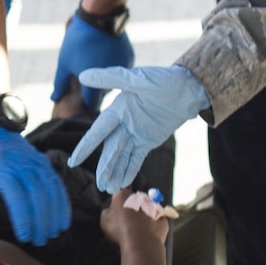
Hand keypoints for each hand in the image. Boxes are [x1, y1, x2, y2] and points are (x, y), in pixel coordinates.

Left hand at [0, 126, 71, 245]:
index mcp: (1, 164)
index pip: (16, 193)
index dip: (22, 217)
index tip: (24, 236)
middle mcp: (22, 162)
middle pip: (37, 193)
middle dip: (40, 220)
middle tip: (39, 241)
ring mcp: (36, 162)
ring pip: (50, 190)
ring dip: (53, 215)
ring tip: (51, 235)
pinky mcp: (45, 164)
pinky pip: (57, 185)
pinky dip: (62, 204)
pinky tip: (62, 222)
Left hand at [51, 9, 133, 105]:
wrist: (99, 17)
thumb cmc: (77, 42)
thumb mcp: (64, 63)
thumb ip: (60, 84)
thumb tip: (54, 99)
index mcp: (95, 86)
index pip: (91, 104)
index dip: (85, 100)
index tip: (81, 93)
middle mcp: (112, 82)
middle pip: (103, 93)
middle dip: (95, 87)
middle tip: (87, 71)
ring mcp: (123, 71)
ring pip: (113, 81)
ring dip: (106, 77)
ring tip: (95, 60)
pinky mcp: (130, 59)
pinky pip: (121, 68)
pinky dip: (114, 65)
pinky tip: (105, 54)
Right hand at [70, 65, 207, 192]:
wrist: (191, 89)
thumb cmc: (165, 80)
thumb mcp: (139, 79)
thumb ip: (111, 78)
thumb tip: (83, 75)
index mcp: (118, 109)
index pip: (98, 132)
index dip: (86, 148)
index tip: (73, 162)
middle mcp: (123, 123)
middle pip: (110, 149)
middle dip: (105, 167)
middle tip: (100, 185)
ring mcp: (136, 133)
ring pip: (122, 156)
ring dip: (115, 172)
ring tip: (108, 189)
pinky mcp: (148, 140)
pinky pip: (136, 158)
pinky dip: (129, 170)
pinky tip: (122, 183)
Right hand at [100, 188, 173, 249]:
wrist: (140, 241)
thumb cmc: (118, 229)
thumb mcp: (104, 220)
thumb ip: (108, 213)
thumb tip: (111, 211)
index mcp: (123, 195)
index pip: (119, 195)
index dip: (118, 204)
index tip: (117, 213)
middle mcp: (139, 197)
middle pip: (135, 200)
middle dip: (133, 207)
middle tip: (128, 221)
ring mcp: (154, 208)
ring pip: (147, 209)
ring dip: (144, 215)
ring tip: (139, 228)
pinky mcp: (163, 220)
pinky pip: (157, 221)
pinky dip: (154, 225)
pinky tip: (149, 233)